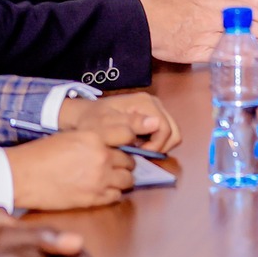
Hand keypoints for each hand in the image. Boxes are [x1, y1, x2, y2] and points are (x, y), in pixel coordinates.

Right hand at [5, 126, 136, 210]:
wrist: (21, 176)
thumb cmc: (41, 155)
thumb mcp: (72, 137)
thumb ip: (95, 140)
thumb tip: (113, 145)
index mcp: (95, 137)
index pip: (128, 136)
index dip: (128, 143)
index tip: (125, 148)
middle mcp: (101, 157)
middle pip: (130, 162)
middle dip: (124, 165)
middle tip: (114, 167)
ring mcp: (99, 179)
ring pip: (127, 181)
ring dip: (121, 180)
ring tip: (109, 180)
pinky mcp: (93, 198)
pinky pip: (116, 196)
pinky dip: (112, 194)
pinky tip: (101, 190)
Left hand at [57, 90, 180, 153]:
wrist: (83, 115)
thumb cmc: (92, 120)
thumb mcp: (106, 125)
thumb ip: (130, 125)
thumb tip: (155, 123)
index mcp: (146, 103)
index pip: (165, 129)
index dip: (156, 146)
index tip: (138, 154)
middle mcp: (155, 103)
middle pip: (174, 132)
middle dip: (160, 147)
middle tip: (140, 153)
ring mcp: (156, 109)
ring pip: (172, 134)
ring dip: (158, 145)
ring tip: (138, 149)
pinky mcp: (154, 116)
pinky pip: (165, 133)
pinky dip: (156, 142)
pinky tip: (139, 144)